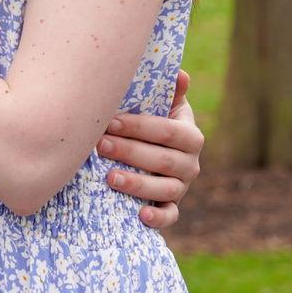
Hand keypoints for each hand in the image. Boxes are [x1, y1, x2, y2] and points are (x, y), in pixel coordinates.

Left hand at [98, 70, 203, 230]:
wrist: (153, 155)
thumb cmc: (151, 125)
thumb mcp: (162, 106)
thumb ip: (169, 91)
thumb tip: (179, 74)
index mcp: (190, 136)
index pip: (167, 131)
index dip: (139, 127)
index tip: (110, 122)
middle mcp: (190, 163)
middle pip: (162, 160)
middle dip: (130, 152)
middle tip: (101, 145)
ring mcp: (182, 187)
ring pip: (164, 189)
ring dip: (137, 184)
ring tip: (110, 178)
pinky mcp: (172, 207)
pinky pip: (170, 216)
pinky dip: (158, 218)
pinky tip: (141, 215)